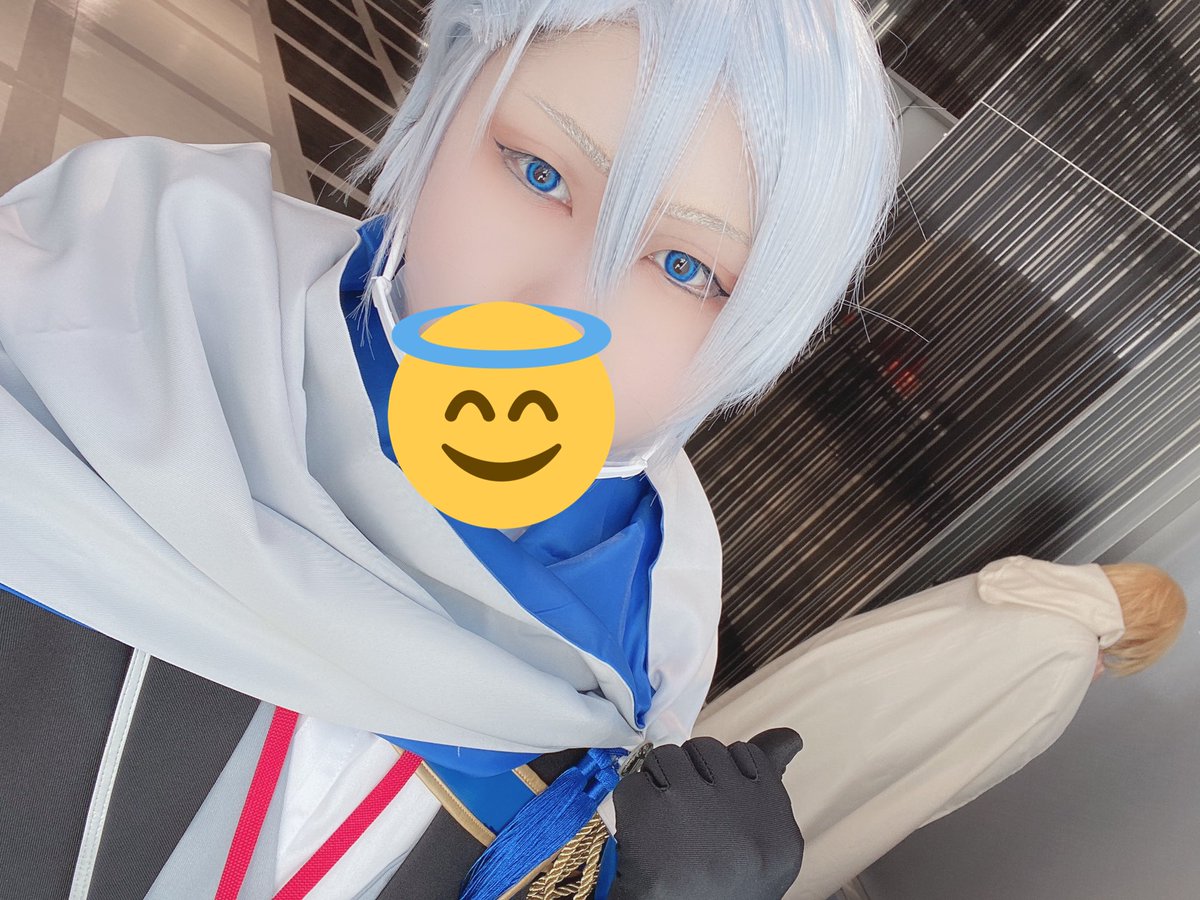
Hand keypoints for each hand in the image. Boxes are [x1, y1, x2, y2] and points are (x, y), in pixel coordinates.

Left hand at [607, 728, 803, 899]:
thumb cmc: (718, 888)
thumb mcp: (762, 849)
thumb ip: (770, 784)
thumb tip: (789, 736)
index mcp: (779, 831)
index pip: (749, 757)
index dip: (724, 778)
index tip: (716, 812)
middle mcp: (742, 816)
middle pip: (707, 750)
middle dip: (692, 777)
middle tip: (688, 825)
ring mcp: (695, 809)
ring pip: (668, 756)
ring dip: (660, 787)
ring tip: (664, 829)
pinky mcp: (650, 811)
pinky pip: (634, 779)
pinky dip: (631, 804)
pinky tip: (643, 836)